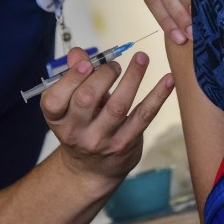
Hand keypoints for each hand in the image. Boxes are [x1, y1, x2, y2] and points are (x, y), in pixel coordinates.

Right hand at [40, 47, 173, 185]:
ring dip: (132, 78)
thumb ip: (73, 75)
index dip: (71, 77)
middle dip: (102, 74)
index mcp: (57, 119)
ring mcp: (102, 140)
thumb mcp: (70, 104)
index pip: (54, 99)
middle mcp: (76, 132)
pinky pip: (143, 116)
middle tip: (115, 65)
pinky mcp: (126, 143)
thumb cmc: (82, 125)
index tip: (88, 63)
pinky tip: (168, 79)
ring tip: (141, 58)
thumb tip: (78, 53)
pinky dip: (157, 96)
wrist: (91, 169)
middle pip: (86, 98)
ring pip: (117, 105)